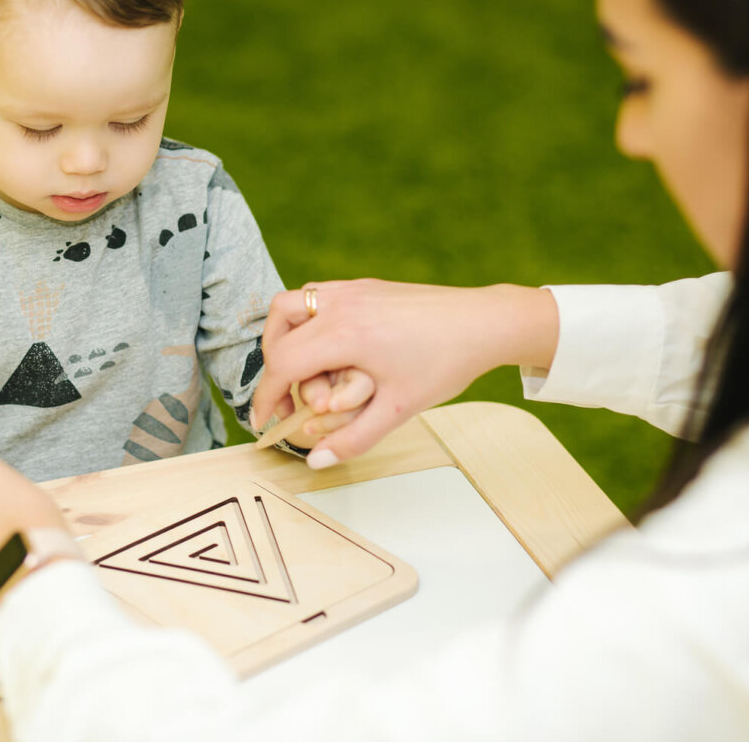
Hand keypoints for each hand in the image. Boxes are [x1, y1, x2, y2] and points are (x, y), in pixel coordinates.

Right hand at [253, 280, 558, 466]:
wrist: (485, 322)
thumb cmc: (445, 363)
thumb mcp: (398, 409)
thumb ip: (352, 439)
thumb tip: (315, 461)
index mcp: (344, 334)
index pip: (282, 364)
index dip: (266, 398)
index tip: (263, 421)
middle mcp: (340, 305)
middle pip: (277, 335)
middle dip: (274, 374)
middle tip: (289, 404)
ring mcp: (351, 290)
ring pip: (289, 306)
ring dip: (282, 340)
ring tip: (299, 374)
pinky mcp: (363, 286)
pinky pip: (315, 298)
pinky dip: (305, 323)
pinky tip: (326, 351)